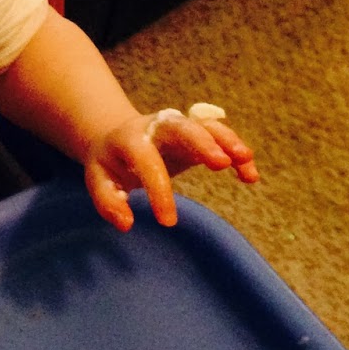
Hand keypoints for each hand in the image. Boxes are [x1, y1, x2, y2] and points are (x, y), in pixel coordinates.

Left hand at [85, 111, 258, 230]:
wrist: (116, 137)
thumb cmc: (110, 164)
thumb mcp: (98, 180)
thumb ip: (109, 202)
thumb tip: (127, 223)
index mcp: (128, 139)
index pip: (145, 160)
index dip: (158, 190)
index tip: (168, 222)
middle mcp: (156, 127)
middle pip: (181, 126)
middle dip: (202, 141)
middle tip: (221, 163)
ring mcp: (179, 127)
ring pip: (205, 125)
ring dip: (227, 140)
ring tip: (244, 160)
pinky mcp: (196, 134)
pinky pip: (220, 135)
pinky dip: (236, 151)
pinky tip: (250, 175)